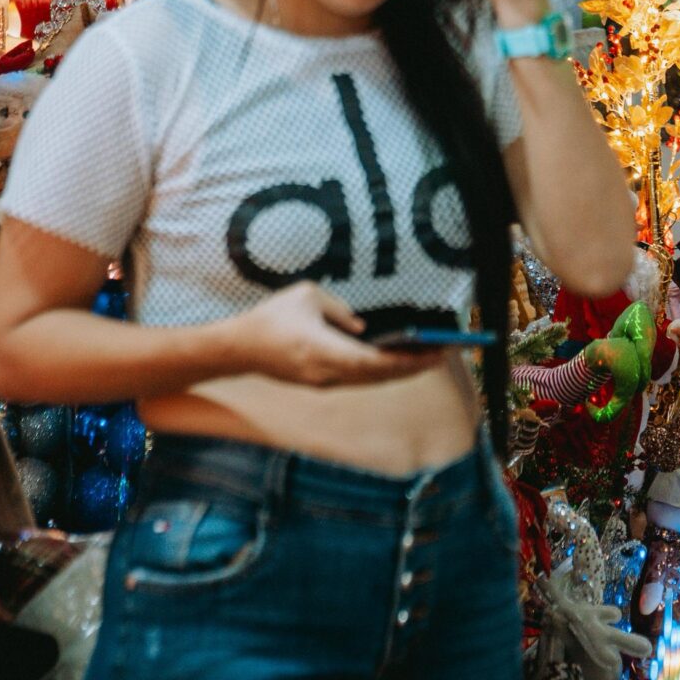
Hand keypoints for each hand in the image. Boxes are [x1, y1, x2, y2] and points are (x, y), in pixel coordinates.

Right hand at [229, 282, 445, 388]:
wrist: (236, 348)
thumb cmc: (271, 317)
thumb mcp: (308, 296)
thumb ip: (340, 310)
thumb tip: (362, 328)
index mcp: (323, 350)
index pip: (374, 363)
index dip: (407, 360)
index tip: (434, 353)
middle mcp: (325, 373)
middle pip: (378, 376)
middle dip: (412, 366)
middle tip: (443, 354)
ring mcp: (321, 382)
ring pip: (369, 380)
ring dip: (399, 371)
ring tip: (428, 357)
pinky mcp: (318, 382)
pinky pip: (357, 379)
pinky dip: (381, 371)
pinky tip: (398, 360)